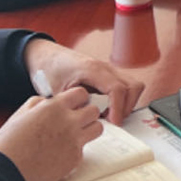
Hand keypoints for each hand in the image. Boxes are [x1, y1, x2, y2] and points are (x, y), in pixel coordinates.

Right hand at [0, 87, 102, 180]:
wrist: (7, 175)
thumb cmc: (9, 146)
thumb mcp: (20, 115)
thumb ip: (38, 104)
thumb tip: (49, 101)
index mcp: (54, 108)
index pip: (81, 93)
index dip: (78, 99)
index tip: (75, 104)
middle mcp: (68, 122)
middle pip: (94, 111)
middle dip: (87, 113)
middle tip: (78, 120)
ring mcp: (74, 140)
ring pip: (97, 128)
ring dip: (88, 130)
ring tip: (75, 135)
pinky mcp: (75, 158)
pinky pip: (84, 149)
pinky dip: (76, 149)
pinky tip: (61, 153)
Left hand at [22, 39, 145, 123]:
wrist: (47, 58)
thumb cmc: (50, 71)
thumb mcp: (58, 92)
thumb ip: (75, 106)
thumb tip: (88, 122)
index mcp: (92, 69)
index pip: (118, 89)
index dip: (118, 109)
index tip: (113, 123)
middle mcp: (105, 68)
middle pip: (133, 87)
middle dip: (127, 107)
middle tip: (113, 121)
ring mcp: (110, 70)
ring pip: (134, 86)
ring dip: (127, 103)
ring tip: (109, 115)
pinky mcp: (109, 75)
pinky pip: (126, 86)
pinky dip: (123, 99)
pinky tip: (106, 108)